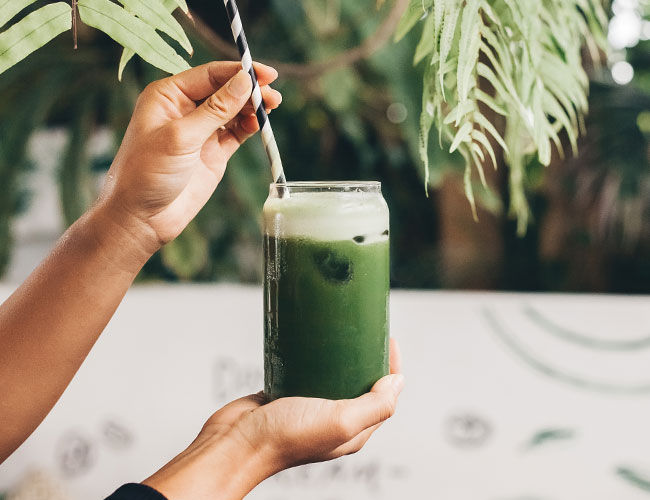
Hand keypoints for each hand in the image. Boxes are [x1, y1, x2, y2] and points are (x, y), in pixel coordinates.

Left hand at [97, 61, 281, 253]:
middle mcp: (184, 109)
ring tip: (272, 106)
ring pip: (234, 110)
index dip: (238, 71)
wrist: (142, 218)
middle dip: (249, 89)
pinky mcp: (213, 152)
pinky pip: (237, 132)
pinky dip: (250, 127)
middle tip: (273, 94)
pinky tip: (260, 124)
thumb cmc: (147, 173)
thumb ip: (216, 109)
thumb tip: (244, 81)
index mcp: (168, 96)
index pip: (210, 75)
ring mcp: (200, 131)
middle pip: (225, 90)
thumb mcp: (181, 136)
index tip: (265, 73)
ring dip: (253, 107)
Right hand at [143, 339, 403, 499]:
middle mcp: (333, 420)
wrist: (235, 443)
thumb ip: (375, 405)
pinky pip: (305, 372)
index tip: (387, 338)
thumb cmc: (285, 437)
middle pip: (359, 384)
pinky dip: (312, 357)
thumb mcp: (340, 422)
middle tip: (365, 329)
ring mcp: (309, 407)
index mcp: (353, 430)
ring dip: (340, 355)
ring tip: (340, 329)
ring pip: (332, 376)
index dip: (390, 367)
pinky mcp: (285, 394)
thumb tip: (398, 382)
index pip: (384, 396)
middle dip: (366, 358)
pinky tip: (311, 340)